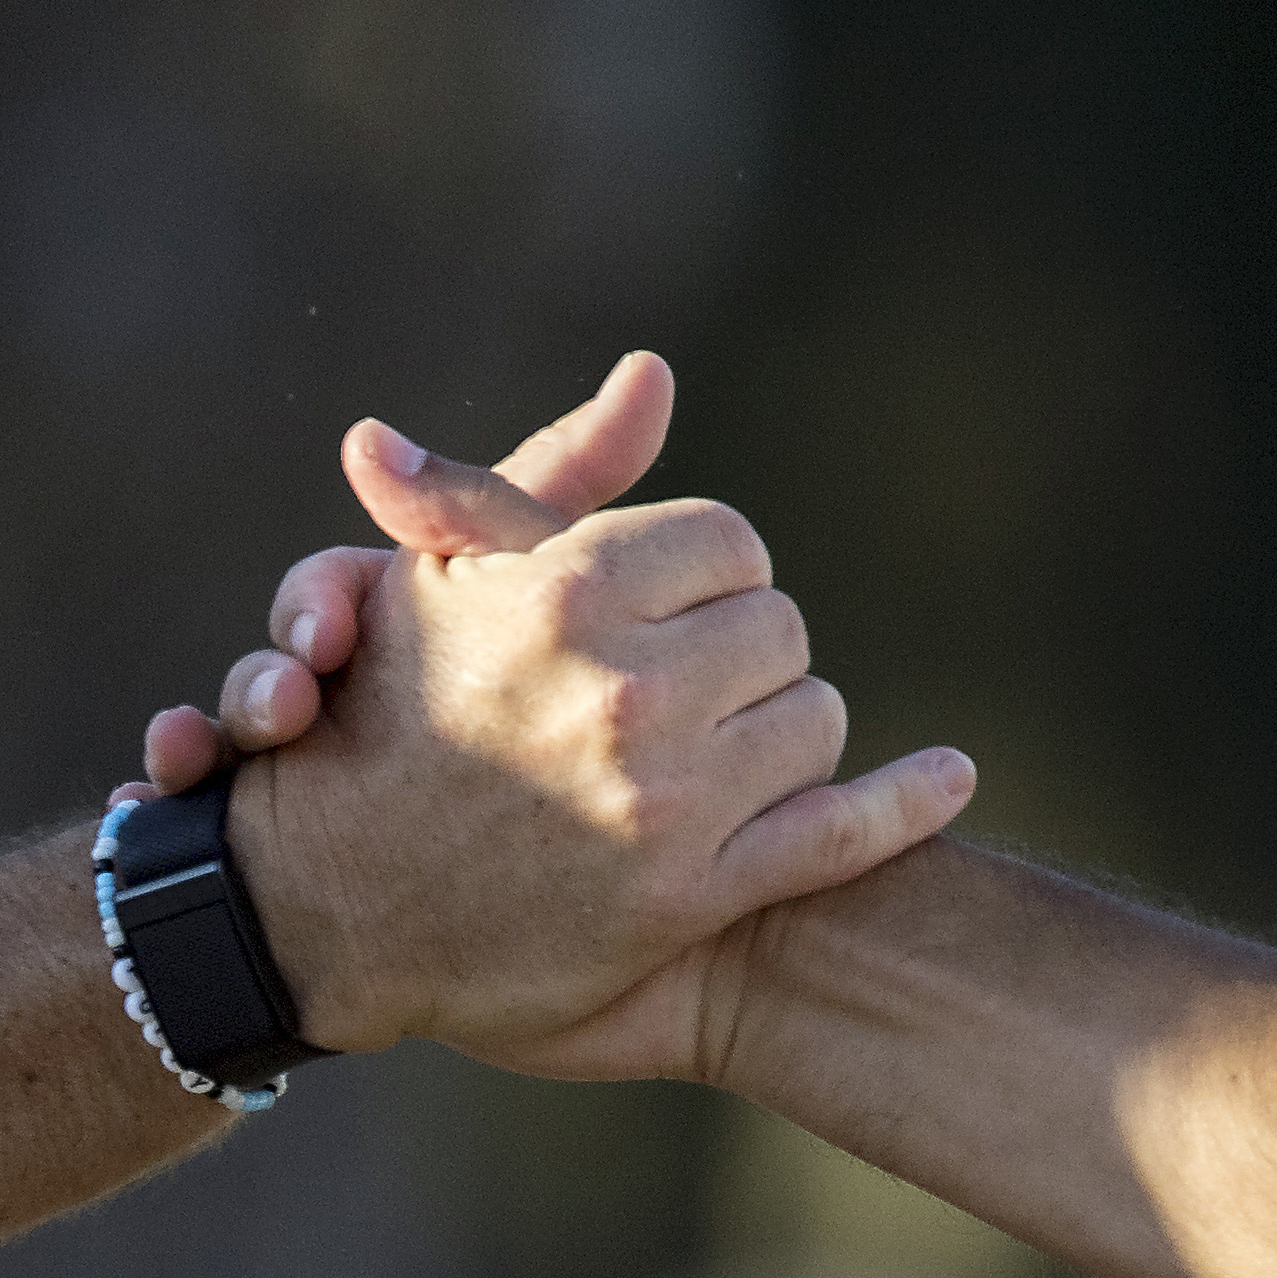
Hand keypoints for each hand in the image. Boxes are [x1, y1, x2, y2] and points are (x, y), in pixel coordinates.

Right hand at [157, 357, 974, 1070]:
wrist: (326, 905)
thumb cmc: (385, 715)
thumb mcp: (449, 574)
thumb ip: (562, 468)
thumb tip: (657, 372)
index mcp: (571, 592)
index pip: (732, 544)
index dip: (706, 575)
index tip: (669, 609)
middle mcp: (626, 690)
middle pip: (780, 630)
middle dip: (740, 655)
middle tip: (686, 688)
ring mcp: (665, 801)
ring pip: (815, 723)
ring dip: (780, 735)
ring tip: (713, 754)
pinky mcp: (694, 897)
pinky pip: (844, 834)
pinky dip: (910, 804)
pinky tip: (950, 776)